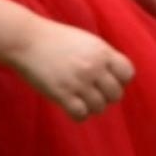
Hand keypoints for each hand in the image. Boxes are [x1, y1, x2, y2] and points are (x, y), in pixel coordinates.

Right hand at [10, 18, 133, 120]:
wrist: (28, 41)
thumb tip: (117, 76)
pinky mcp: (62, 94)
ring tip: (81, 99)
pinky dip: (79, 115)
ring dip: (92, 106)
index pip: (127, 74)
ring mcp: (79, 82)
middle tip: (93, 92)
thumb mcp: (87, 42)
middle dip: (106, 96)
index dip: (120, 80)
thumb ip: (103, 57)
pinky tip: (71, 106)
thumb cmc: (57, 40)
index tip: (108, 80)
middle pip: (116, 94)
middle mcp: (94, 67)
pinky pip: (81, 115)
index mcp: (102, 52)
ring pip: (99, 107)